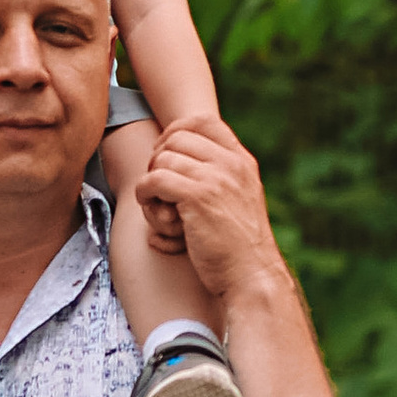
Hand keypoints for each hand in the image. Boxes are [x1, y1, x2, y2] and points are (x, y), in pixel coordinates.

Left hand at [140, 117, 282, 303]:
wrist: (252, 276)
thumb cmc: (240, 247)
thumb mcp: (242, 199)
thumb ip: (224, 176)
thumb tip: (191, 158)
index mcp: (242, 161)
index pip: (204, 120)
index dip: (176, 130)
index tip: (165, 153)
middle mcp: (232, 164)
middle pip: (177, 136)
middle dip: (158, 156)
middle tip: (156, 182)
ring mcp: (216, 179)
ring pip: (163, 159)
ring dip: (150, 179)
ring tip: (154, 201)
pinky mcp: (198, 198)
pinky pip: (155, 179)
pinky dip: (144, 192)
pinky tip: (150, 206)